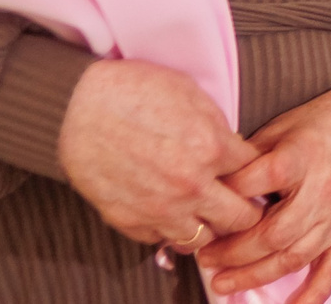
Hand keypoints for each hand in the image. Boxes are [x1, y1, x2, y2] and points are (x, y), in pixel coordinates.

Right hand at [59, 58, 262, 250]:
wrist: (75, 105)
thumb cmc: (132, 89)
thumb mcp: (188, 92)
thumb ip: (217, 126)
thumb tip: (234, 149)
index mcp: (210, 148)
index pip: (255, 172)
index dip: (253, 168)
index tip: (247, 168)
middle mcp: (190, 186)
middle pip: (241, 218)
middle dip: (245, 207)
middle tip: (237, 196)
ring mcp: (160, 209)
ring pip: (204, 239)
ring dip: (208, 224)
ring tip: (202, 208)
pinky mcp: (131, 222)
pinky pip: (163, 240)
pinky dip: (170, 228)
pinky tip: (168, 207)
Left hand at [201, 44, 330, 303]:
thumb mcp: (286, 124)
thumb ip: (252, 153)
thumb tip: (215, 178)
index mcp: (300, 157)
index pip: (249, 186)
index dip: (221, 196)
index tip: (201, 204)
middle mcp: (321, 190)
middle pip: (269, 235)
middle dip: (231, 252)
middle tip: (205, 256)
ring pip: (292, 257)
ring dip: (254, 276)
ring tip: (223, 283)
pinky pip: (330, 268)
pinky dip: (310, 294)